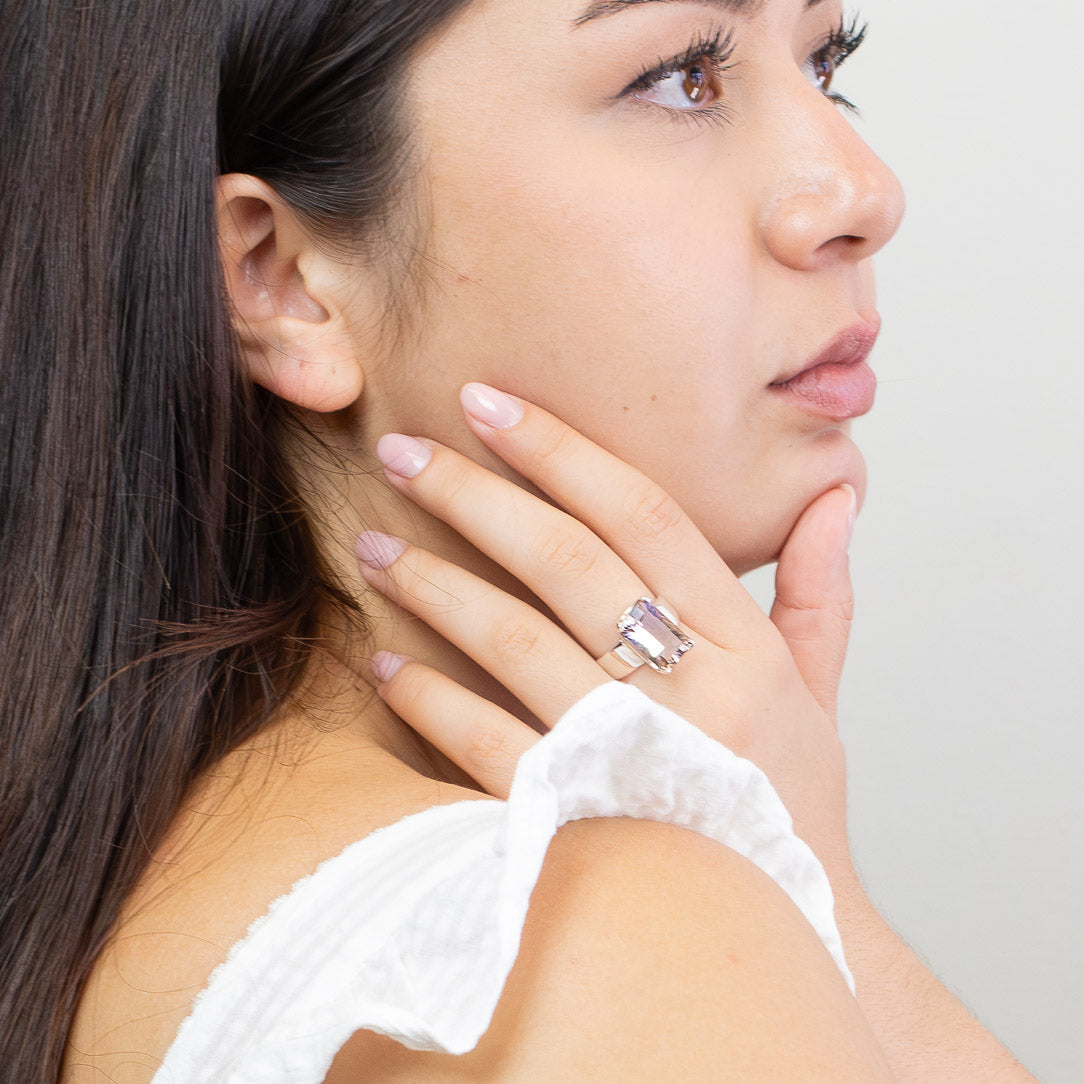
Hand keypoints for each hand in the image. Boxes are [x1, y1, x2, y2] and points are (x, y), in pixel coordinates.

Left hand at [357, 384, 858, 878]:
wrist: (774, 937)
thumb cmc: (785, 810)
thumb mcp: (821, 698)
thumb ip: (823, 593)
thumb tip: (833, 495)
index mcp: (749, 647)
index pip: (646, 516)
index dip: (562, 450)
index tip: (489, 404)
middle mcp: (695, 690)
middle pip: (568, 560)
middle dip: (476, 493)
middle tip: (402, 449)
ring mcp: (631, 754)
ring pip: (513, 639)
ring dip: (433, 584)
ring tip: (371, 544)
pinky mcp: (574, 818)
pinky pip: (484, 741)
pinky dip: (428, 698)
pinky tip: (383, 665)